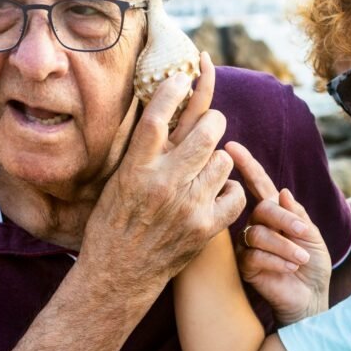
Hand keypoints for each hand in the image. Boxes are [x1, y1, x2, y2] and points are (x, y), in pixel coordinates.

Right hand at [80, 53, 245, 309]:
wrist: (118, 274)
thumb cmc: (114, 222)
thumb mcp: (118, 180)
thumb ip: (144, 150)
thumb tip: (164, 110)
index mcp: (136, 168)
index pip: (157, 117)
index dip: (174, 89)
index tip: (183, 75)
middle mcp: (163, 183)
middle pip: (206, 130)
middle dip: (213, 121)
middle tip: (212, 124)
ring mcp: (188, 205)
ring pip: (225, 159)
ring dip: (220, 159)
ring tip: (208, 169)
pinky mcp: (206, 227)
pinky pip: (236, 192)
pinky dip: (231, 190)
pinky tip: (217, 193)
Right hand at [225, 141, 331, 324]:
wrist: (311, 298)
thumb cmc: (313, 266)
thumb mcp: (312, 236)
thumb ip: (296, 215)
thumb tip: (281, 192)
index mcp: (273, 213)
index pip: (259, 185)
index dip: (248, 165)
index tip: (232, 146)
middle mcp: (256, 225)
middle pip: (262, 209)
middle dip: (284, 220)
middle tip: (303, 233)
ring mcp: (247, 246)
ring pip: (258, 233)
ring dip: (284, 244)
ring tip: (301, 258)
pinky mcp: (244, 267)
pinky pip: (253, 255)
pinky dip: (276, 259)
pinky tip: (289, 267)